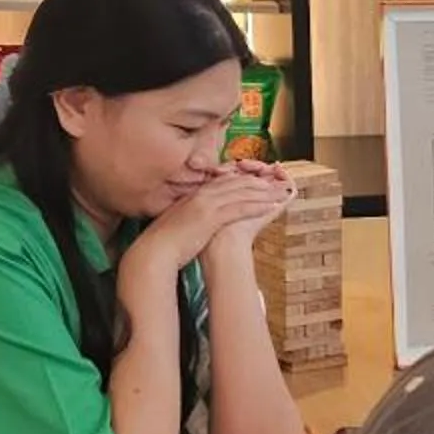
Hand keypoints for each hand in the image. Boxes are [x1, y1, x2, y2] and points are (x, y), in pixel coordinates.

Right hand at [126, 169, 290, 281]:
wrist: (154, 251)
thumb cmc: (164, 242)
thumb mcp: (178, 222)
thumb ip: (189, 215)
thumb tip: (196, 219)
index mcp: (192, 195)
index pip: (223, 182)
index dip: (242, 181)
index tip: (258, 182)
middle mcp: (200, 196)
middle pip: (235, 183)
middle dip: (257, 183)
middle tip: (275, 183)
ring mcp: (205, 205)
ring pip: (241, 193)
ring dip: (263, 193)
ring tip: (280, 193)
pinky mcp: (210, 217)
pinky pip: (239, 208)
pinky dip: (257, 206)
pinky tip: (271, 206)